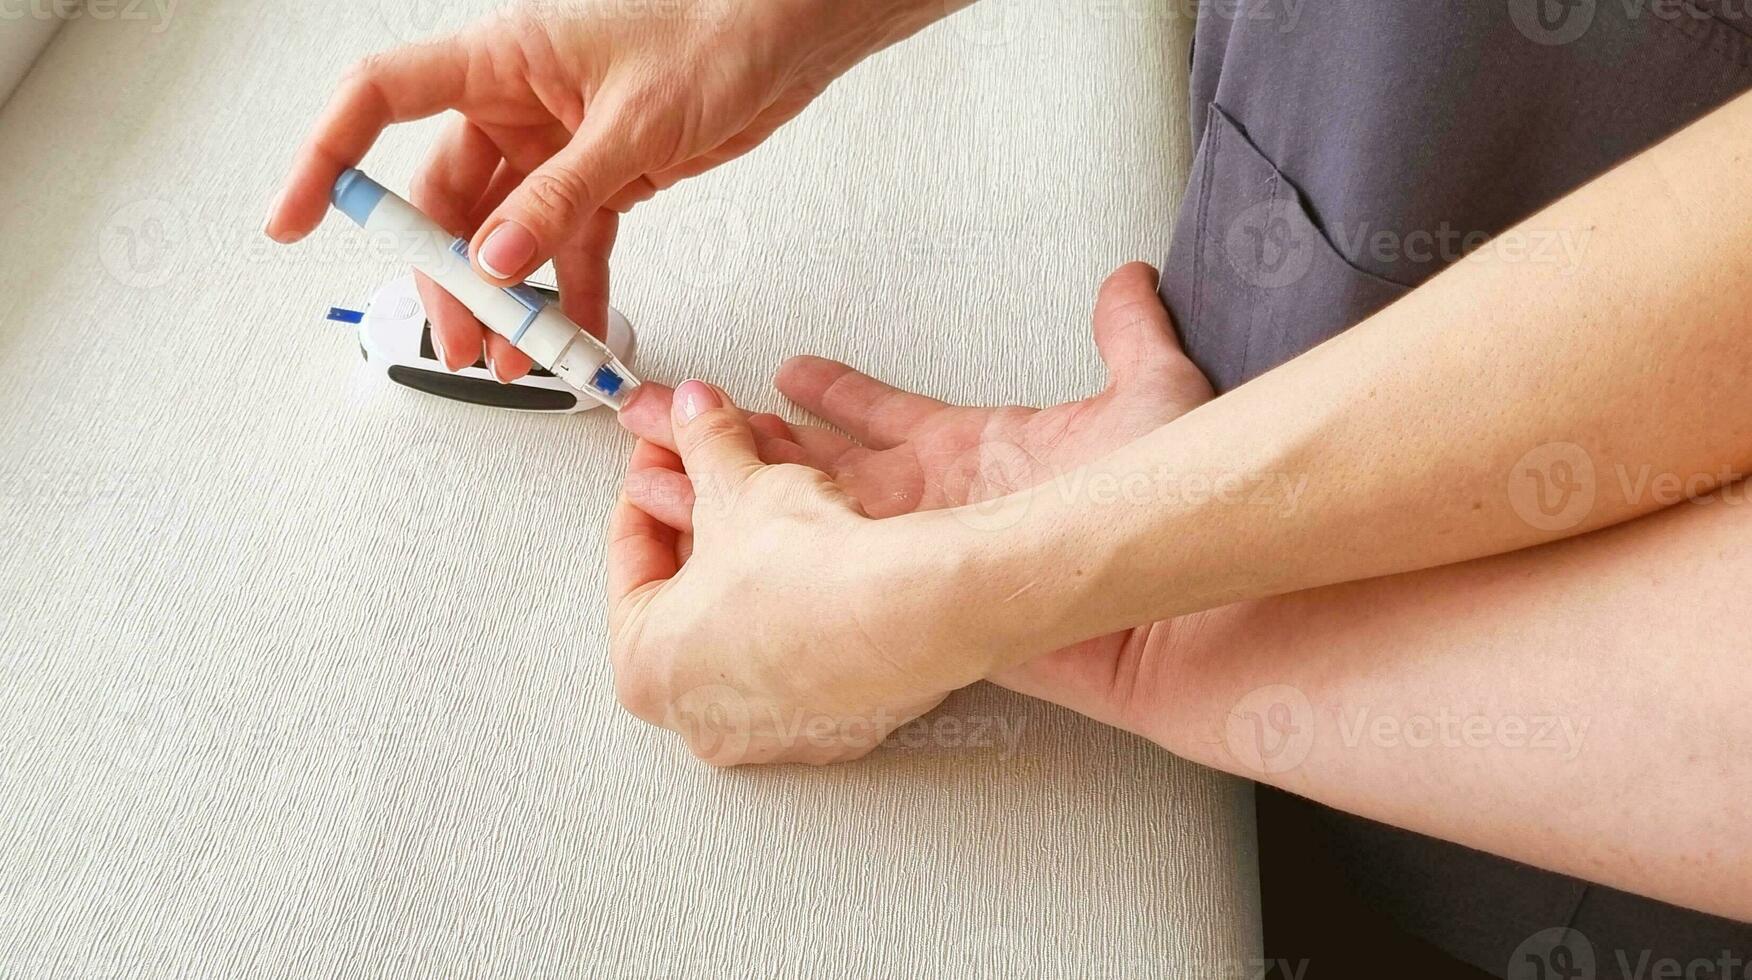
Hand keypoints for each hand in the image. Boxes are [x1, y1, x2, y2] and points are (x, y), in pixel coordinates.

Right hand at [266, 0, 956, 378]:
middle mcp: (518, 100)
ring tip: (518, 357)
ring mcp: (557, 143)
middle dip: (450, 275)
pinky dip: (571, 292)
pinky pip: (569, 244)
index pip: (380, 99)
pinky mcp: (603, 175)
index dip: (329, 158)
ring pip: (506, 233)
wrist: (787, 39)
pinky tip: (575, 335)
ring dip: (510, 299)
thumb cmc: (716, 34)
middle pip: (448, 196)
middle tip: (463, 339)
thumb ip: (562, 196)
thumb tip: (496, 259)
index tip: (296, 217)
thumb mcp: (633, 122)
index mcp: (502, 59)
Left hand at [609, 382, 1010, 765]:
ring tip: (781, 491)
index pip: (633, 559)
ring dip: (761, 549)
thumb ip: (706, 442)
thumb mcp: (738, 485)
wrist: (918, 613)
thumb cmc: (811, 577)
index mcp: (645, 669)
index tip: (666, 455)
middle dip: (709, 518)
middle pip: (695, 592)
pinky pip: (811, 642)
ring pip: (754, 616)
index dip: (652, 484)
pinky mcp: (842, 721)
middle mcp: (703, 715)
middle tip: (719, 470)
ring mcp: (776, 727)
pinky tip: (828, 541)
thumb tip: (693, 412)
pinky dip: (810, 592)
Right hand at [619, 263, 1218, 741]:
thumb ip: (1131, 335)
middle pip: (817, 464)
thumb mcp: (1152, 392)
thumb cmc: (1165, 503)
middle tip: (683, 414)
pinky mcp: (903, 597)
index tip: (791, 371)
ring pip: (798, 514)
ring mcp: (913, 549)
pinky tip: (705, 537)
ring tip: (666, 467)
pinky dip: (752, 550)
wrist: (1174, 604)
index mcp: (972, 448)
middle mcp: (933, 501)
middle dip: (745, 438)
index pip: (882, 415)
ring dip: (731, 489)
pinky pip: (810, 568)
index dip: (835, 391)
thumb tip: (1132, 280)